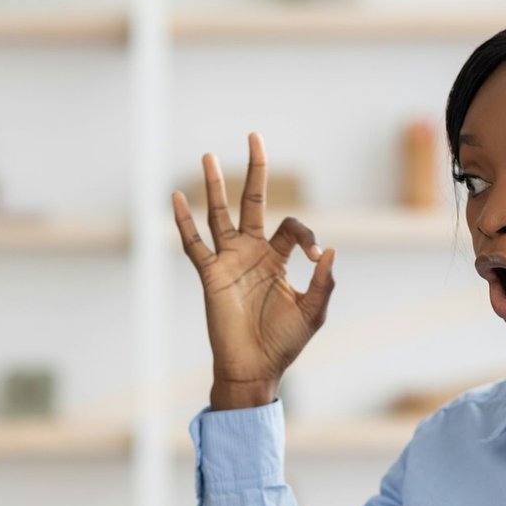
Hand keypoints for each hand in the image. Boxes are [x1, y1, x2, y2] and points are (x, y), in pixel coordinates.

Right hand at [172, 133, 336, 410]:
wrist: (254, 369)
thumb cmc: (284, 343)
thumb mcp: (313, 313)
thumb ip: (325, 283)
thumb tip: (329, 249)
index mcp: (279, 259)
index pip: (292, 227)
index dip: (306, 235)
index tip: (313, 258)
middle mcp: (253, 253)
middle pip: (253, 201)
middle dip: (255, 170)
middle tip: (255, 136)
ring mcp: (229, 261)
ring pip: (220, 214)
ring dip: (216, 184)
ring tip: (208, 155)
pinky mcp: (210, 274)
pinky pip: (194, 244)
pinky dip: (184, 221)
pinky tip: (177, 196)